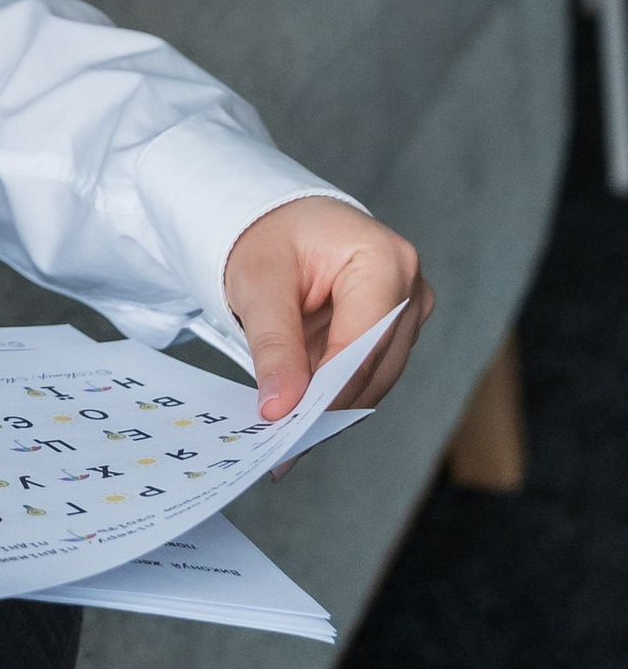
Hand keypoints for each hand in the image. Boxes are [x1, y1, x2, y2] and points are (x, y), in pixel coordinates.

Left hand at [222, 195, 432, 422]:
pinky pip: (369, 373)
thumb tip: (281, 407)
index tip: (290, 426)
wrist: (280, 222)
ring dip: (332, 406)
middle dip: (328, 406)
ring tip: (287, 438)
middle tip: (283, 446)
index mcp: (383, 259)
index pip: (363, 341)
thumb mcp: (259, 284)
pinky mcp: (397, 330)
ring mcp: (410, 310)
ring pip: (375, 378)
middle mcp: (409, 286)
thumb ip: (273, 345)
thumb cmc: (271, 238)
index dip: (329, 388)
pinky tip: (302, 415)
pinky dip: (335, 393)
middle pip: (375, 366)